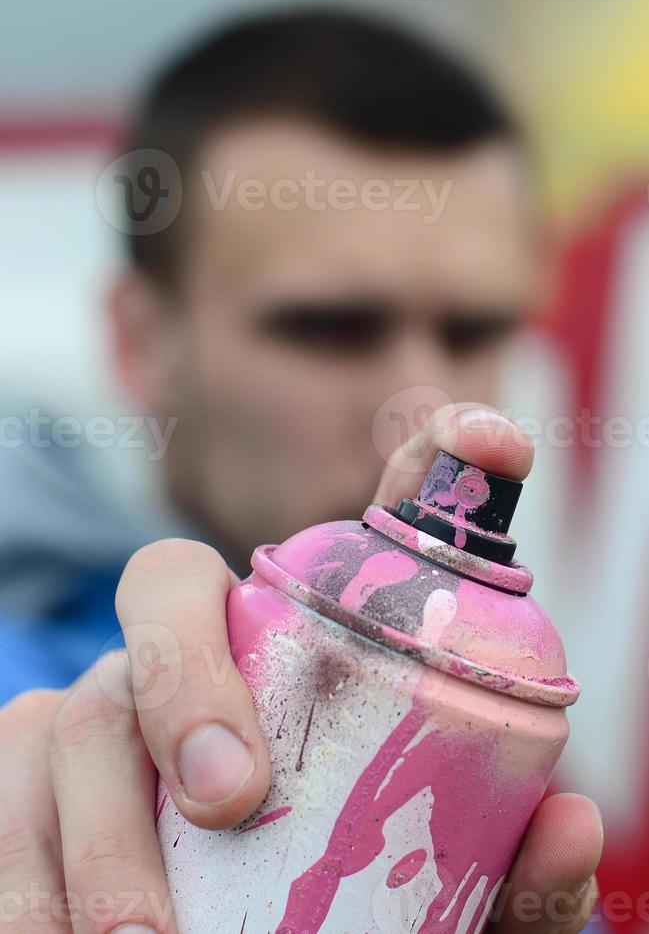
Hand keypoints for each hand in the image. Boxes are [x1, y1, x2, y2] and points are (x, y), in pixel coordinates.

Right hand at [0, 404, 602, 932]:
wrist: (281, 924)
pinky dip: (22, 893)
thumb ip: (498, 847)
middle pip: (105, 682)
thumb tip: (570, 821)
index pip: (175, 586)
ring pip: (35, 751)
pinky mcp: (18, 814)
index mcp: (228, 656)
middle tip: (191, 873)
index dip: (188, 655)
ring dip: (70, 865)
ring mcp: (68, 746)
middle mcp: (136, 687)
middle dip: (135, 770)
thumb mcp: (423, 854)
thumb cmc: (354, 879)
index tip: (234, 784)